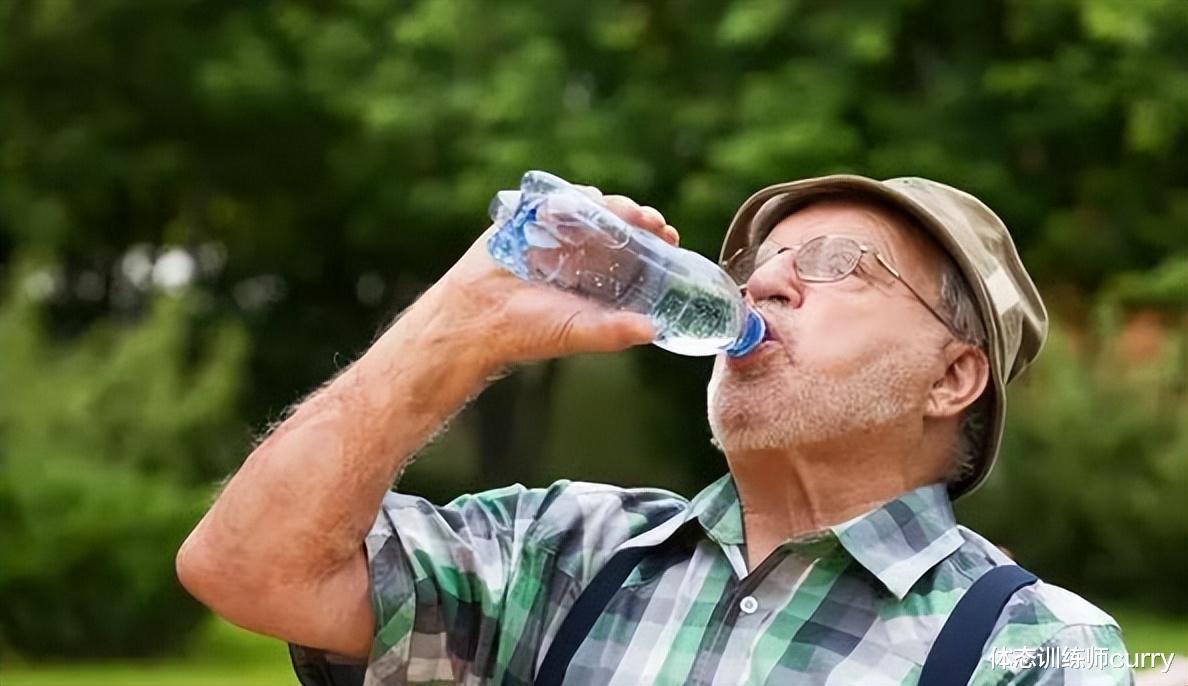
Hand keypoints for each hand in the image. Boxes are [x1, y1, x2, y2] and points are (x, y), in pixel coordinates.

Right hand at [424, 187, 680, 368]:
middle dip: (636, 217)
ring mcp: (553, 233)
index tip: (669, 236)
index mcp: (596, 277)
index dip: (653, 241)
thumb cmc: (527, 331)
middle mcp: (579, 252)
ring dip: (608, 205)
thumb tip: (654, 331)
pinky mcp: (527, 218)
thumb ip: (614, 332)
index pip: (634, 251)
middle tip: (652, 221)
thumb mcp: (578, 331)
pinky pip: (553, 199)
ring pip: (589, 207)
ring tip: (622, 211)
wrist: (477, 317)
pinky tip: (581, 202)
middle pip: (616, 223)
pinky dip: (568, 199)